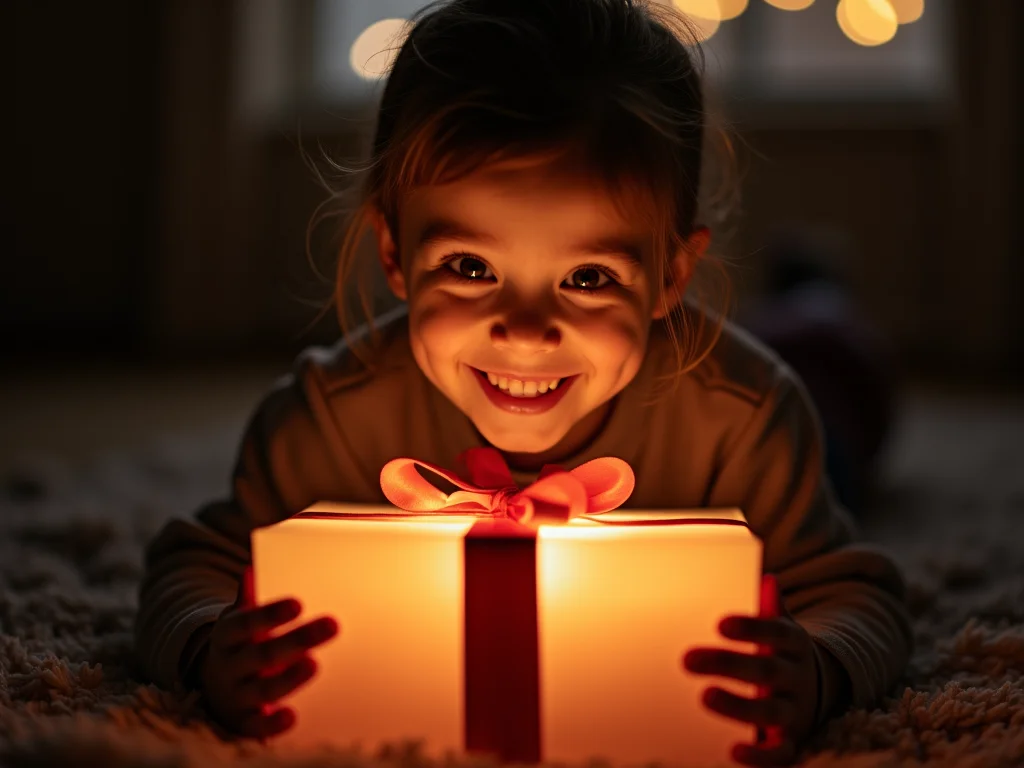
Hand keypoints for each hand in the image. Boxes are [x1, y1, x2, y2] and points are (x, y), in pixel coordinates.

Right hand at [198, 572, 338, 737]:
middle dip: (298, 640)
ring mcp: (236, 696)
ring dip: (289, 678)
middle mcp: (229, 666)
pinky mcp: (243, 722)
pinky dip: (273, 724)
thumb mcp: (238, 620)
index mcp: (227, 635)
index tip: (298, 603)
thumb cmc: (239, 644)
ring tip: (315, 663)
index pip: (247, 623)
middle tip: (333, 624)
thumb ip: (248, 599)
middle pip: (262, 654)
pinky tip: (292, 716)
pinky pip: (257, 726)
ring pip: (262, 689)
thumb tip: (251, 569)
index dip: (270, 614)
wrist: (213, 687)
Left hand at [682, 575, 818, 765]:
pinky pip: (779, 752)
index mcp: (794, 644)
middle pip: (766, 670)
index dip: (751, 628)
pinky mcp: (790, 741)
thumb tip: (767, 579)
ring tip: (705, 696)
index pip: (776, 632)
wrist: (818, 690)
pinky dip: (759, 755)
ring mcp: (795, 710)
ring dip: (738, 706)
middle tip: (688, 658)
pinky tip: (733, 751)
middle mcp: (797, 677)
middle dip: (728, 664)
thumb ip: (770, 608)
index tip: (720, 624)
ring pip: (771, 711)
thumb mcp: (780, 627)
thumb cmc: (780, 652)